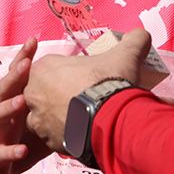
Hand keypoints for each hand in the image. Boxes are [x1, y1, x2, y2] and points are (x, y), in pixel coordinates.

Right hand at [0, 38, 46, 173]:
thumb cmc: (15, 142)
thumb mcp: (36, 125)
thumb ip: (54, 109)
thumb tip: (85, 93)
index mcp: (13, 105)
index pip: (17, 77)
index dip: (23, 58)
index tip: (33, 40)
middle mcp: (3, 116)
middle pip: (5, 90)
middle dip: (15, 75)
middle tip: (27, 62)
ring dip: (9, 108)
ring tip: (22, 100)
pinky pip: (0, 153)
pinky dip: (10, 151)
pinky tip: (22, 150)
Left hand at [23, 29, 152, 152]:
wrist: (108, 118)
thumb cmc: (109, 82)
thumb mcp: (125, 55)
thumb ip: (133, 40)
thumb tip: (141, 34)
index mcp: (44, 67)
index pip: (51, 68)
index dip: (69, 74)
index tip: (84, 79)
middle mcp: (33, 92)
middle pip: (45, 92)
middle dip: (60, 96)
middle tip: (83, 99)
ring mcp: (37, 118)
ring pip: (46, 116)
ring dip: (61, 116)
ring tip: (84, 118)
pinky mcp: (45, 140)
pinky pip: (52, 137)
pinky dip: (65, 135)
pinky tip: (82, 132)